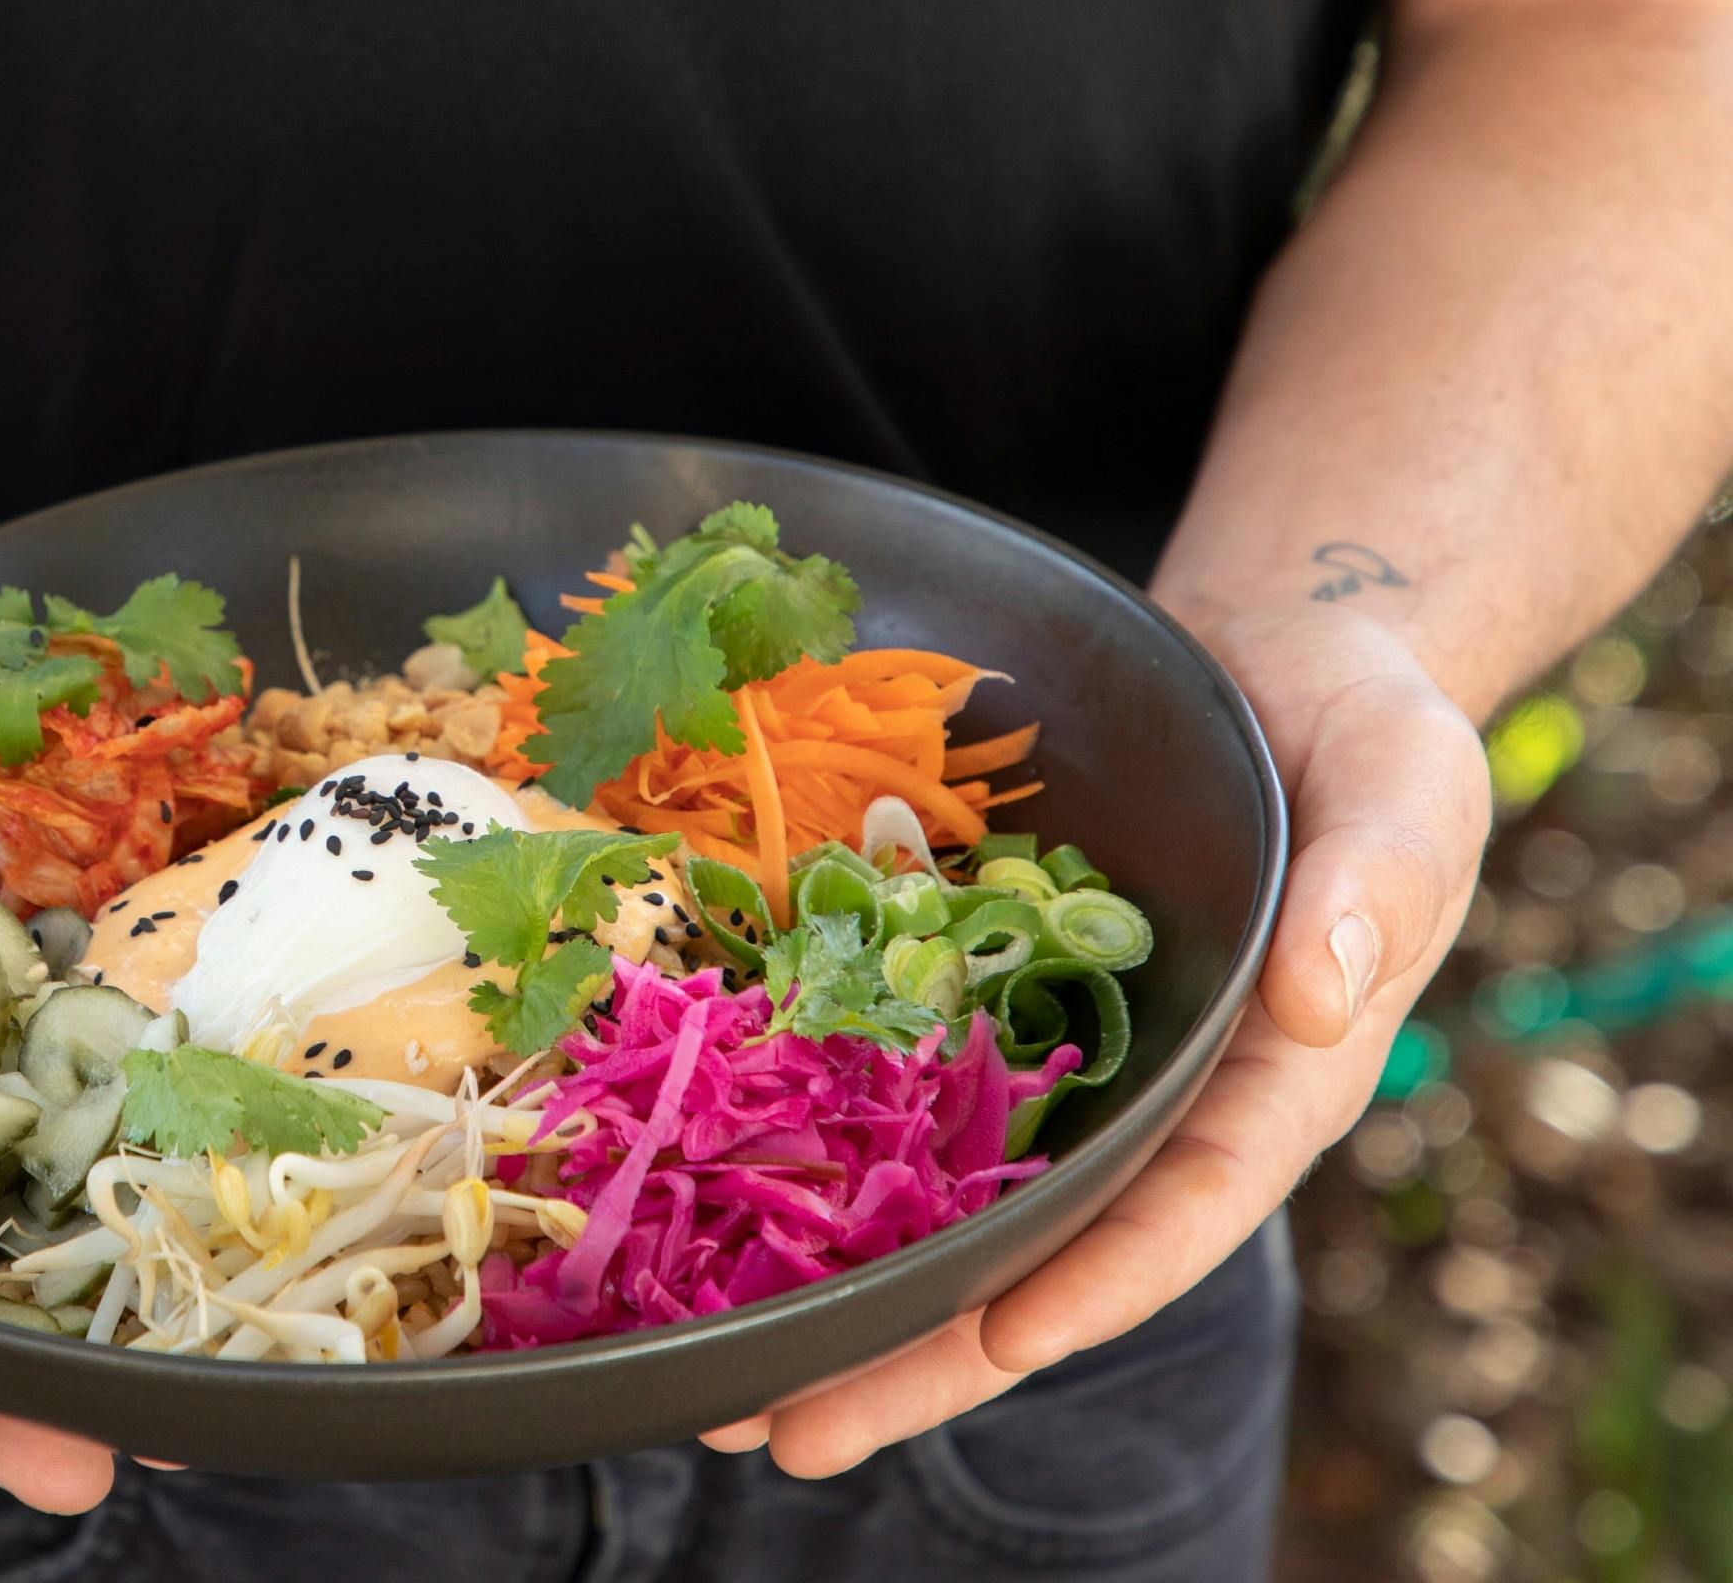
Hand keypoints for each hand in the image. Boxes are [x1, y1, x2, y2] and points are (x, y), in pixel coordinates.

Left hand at [702, 599, 1491, 1473]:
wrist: (1263, 663)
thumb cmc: (1358, 723)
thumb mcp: (1404, 777)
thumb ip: (1381, 879)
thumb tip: (1322, 995)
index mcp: (1268, 1081)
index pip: (1185, 1204)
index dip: (1101, 1276)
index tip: (1007, 1339)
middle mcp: (1153, 1101)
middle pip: (1034, 1252)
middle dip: (918, 1354)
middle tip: (785, 1435)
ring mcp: (1058, 1062)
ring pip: (943, 1203)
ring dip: (833, 1296)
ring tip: (706, 1387)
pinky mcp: (981, 1001)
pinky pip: (891, 1093)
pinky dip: (803, 1156)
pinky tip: (694, 1216)